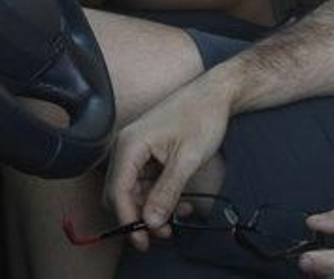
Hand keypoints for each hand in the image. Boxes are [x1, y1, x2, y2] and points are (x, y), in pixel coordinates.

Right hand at [105, 81, 232, 251]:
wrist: (216, 93)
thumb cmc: (202, 116)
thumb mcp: (187, 158)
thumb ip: (167, 191)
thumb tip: (151, 221)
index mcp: (130, 145)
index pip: (117, 191)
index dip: (127, 219)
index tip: (143, 240)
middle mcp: (127, 147)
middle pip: (121, 194)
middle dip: (140, 216)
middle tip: (164, 233)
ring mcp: (136, 150)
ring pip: (135, 191)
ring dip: (153, 208)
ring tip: (180, 217)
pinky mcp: (148, 153)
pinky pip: (146, 182)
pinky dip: (160, 196)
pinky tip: (181, 203)